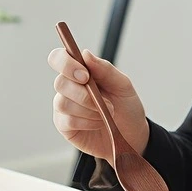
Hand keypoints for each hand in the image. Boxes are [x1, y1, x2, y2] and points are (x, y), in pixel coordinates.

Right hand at [48, 46, 148, 161]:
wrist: (132, 136)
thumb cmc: (126, 107)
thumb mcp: (123, 85)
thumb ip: (105, 69)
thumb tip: (85, 54)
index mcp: (80, 71)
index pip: (59, 58)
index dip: (66, 64)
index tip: (85, 75)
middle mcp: (68, 87)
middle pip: (59, 83)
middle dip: (83, 94)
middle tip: (105, 102)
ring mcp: (64, 106)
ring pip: (63, 103)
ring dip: (89, 110)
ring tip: (106, 114)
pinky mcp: (64, 126)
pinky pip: (68, 121)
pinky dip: (87, 122)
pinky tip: (98, 123)